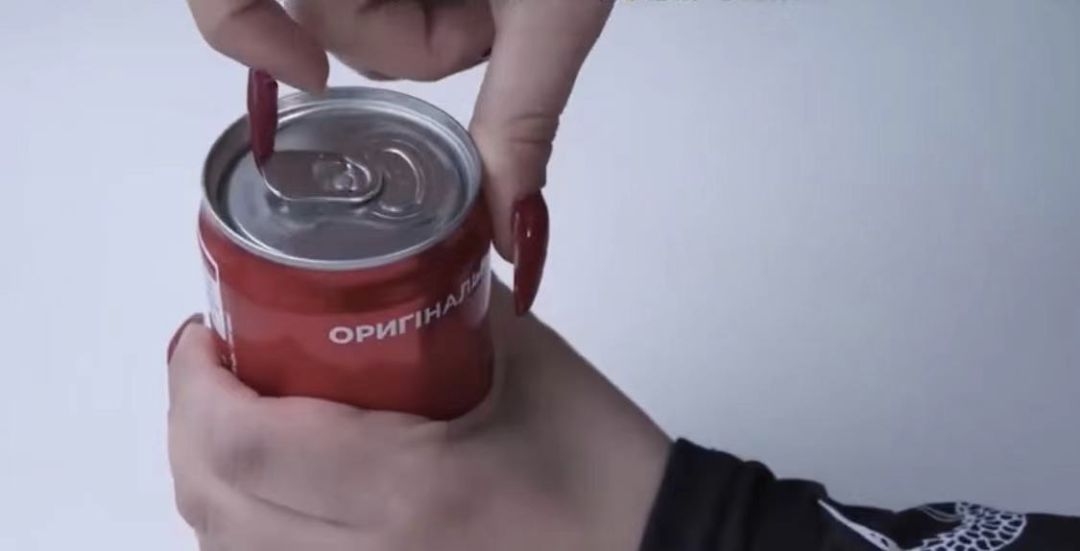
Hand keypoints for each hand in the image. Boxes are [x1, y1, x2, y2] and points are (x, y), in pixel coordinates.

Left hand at [167, 281, 670, 550]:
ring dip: (212, 478)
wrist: (650, 547)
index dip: (196, 380)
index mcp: (411, 488)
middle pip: (211, 502)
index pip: (244, 441)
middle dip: (189, 423)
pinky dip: (249, 527)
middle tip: (217, 365)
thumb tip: (381, 266)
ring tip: (241, 419)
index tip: (207, 334)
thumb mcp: (524, 362)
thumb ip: (442, 301)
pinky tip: (276, 487)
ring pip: (228, 549)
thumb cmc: (605, 468)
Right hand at [185, 0, 613, 313]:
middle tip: (483, 25)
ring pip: (353, 11)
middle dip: (410, 44)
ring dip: (428, 23)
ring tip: (492, 1)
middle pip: (318, 22)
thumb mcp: (555, 7)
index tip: (306, 77)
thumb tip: (507, 228)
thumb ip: (523, 115)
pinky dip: (423, 3)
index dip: (245, 37)